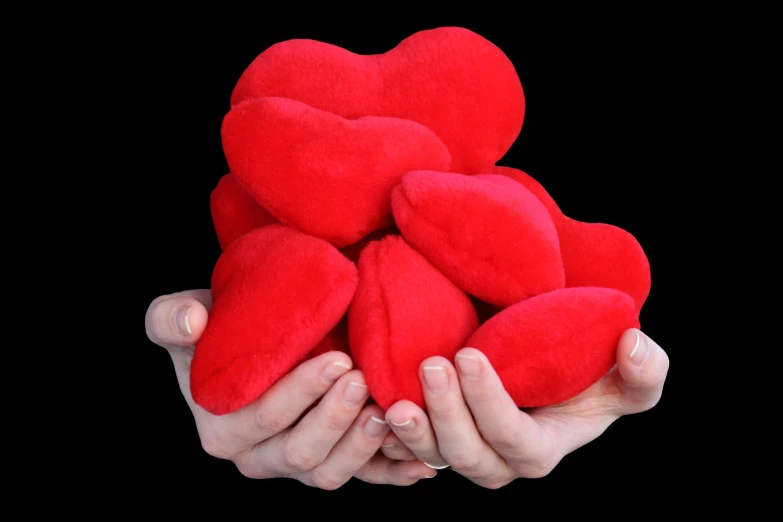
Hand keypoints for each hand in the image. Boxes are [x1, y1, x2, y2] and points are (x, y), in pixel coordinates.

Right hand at [145, 290, 435, 488]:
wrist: (253, 339)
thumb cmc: (220, 327)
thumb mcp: (182, 316)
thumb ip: (171, 319)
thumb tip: (192, 321)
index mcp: (221, 428)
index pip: (262, 419)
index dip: (301, 394)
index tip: (337, 360)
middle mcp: (258, 456)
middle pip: (300, 453)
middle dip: (335, 419)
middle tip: (363, 379)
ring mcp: (298, 462)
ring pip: (331, 473)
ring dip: (362, 447)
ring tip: (389, 412)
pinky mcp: (332, 460)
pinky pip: (364, 479)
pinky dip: (392, 473)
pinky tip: (420, 462)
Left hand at [380, 328, 668, 487]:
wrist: (547, 370)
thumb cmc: (590, 374)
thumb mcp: (631, 374)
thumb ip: (646, 370)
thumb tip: (634, 345)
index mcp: (541, 450)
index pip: (514, 439)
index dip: (489, 405)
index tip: (469, 355)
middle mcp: (498, 460)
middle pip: (467, 455)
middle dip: (447, 415)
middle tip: (430, 365)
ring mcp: (462, 449)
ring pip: (431, 455)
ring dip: (412, 429)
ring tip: (389, 394)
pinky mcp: (436, 435)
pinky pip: (406, 447)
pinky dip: (386, 433)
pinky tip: (370, 403)